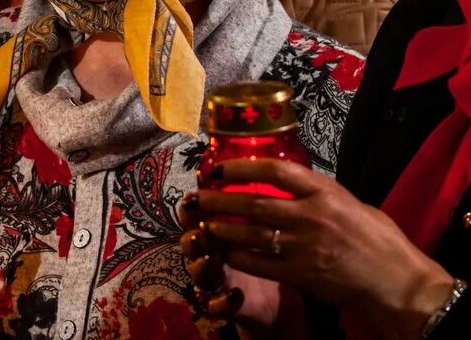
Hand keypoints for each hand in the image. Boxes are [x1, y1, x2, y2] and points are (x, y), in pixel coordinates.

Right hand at [177, 198, 305, 337]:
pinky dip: (221, 302)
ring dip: (201, 265)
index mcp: (217, 227)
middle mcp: (211, 251)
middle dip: (193, 234)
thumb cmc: (269, 248)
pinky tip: (235, 294)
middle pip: (191, 241)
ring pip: (197, 272)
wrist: (279, 295)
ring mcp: (216, 279)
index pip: (196, 214)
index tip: (196, 199)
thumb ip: (258, 199)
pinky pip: (215, 306)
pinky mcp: (226, 305)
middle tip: (199, 230)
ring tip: (210, 259)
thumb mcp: (267, 221)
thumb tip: (259, 164)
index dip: (193, 206)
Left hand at [183, 159, 455, 339]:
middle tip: (199, 196)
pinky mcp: (301, 274)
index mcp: (325, 192)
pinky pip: (260, 263)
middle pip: (255, 203)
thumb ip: (321, 194)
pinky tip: (225, 251)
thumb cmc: (380, 240)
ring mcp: (304, 247)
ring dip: (223, 228)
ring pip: (251, 233)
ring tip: (204, 223)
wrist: (395, 280)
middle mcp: (311, 216)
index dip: (242, 166)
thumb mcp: (352, 204)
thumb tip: (295, 185)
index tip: (221, 167)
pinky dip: (239, 256)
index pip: (275, 171)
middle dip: (221, 199)